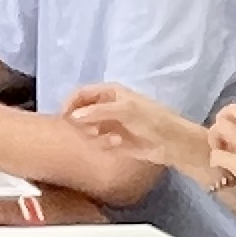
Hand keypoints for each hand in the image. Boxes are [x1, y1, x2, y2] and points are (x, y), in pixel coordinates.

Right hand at [62, 83, 209, 180]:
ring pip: (89, 128)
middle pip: (82, 111)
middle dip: (82, 121)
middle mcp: (108, 105)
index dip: (70, 103)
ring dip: (95, 134)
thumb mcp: (125, 110)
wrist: (172, 143)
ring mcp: (111, 123)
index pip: (82, 93)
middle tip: (88, 131)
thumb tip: (73, 117)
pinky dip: (104, 143)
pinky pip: (99, 141)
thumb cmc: (152, 119)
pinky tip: (118, 144)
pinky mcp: (115, 140)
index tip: (63, 117)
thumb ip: (98, 112)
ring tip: (111, 138)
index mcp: (110, 92)